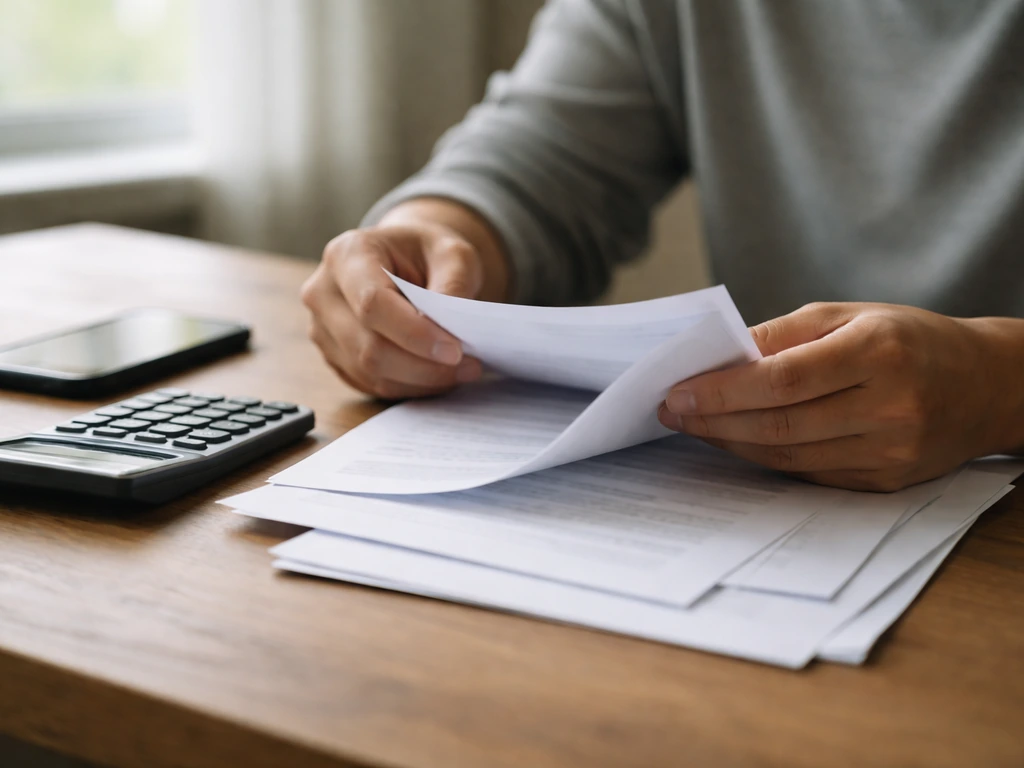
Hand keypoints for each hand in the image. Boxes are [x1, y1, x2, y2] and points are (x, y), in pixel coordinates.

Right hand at [302, 200, 506, 398]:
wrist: (404, 261)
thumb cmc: (426, 253)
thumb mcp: (453, 254)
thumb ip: (454, 286)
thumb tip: (451, 330)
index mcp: (347, 254)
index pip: (372, 303)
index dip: (414, 333)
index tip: (455, 349)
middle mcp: (323, 292)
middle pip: (368, 347)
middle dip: (423, 365)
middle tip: (470, 366)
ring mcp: (322, 328)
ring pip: (370, 372)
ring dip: (421, 379)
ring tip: (461, 370)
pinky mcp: (334, 356)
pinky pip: (371, 384)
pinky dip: (410, 386)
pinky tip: (437, 374)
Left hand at [658, 302, 1022, 491]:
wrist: (984, 385)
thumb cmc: (908, 339)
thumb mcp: (849, 315)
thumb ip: (782, 336)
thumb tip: (718, 357)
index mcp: (877, 352)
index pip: (781, 380)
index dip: (721, 391)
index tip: (677, 392)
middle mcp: (888, 407)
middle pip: (778, 425)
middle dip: (714, 420)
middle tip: (672, 411)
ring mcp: (890, 451)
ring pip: (787, 456)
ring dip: (731, 442)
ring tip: (695, 425)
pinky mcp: (885, 481)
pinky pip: (808, 473)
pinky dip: (764, 458)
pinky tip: (736, 440)